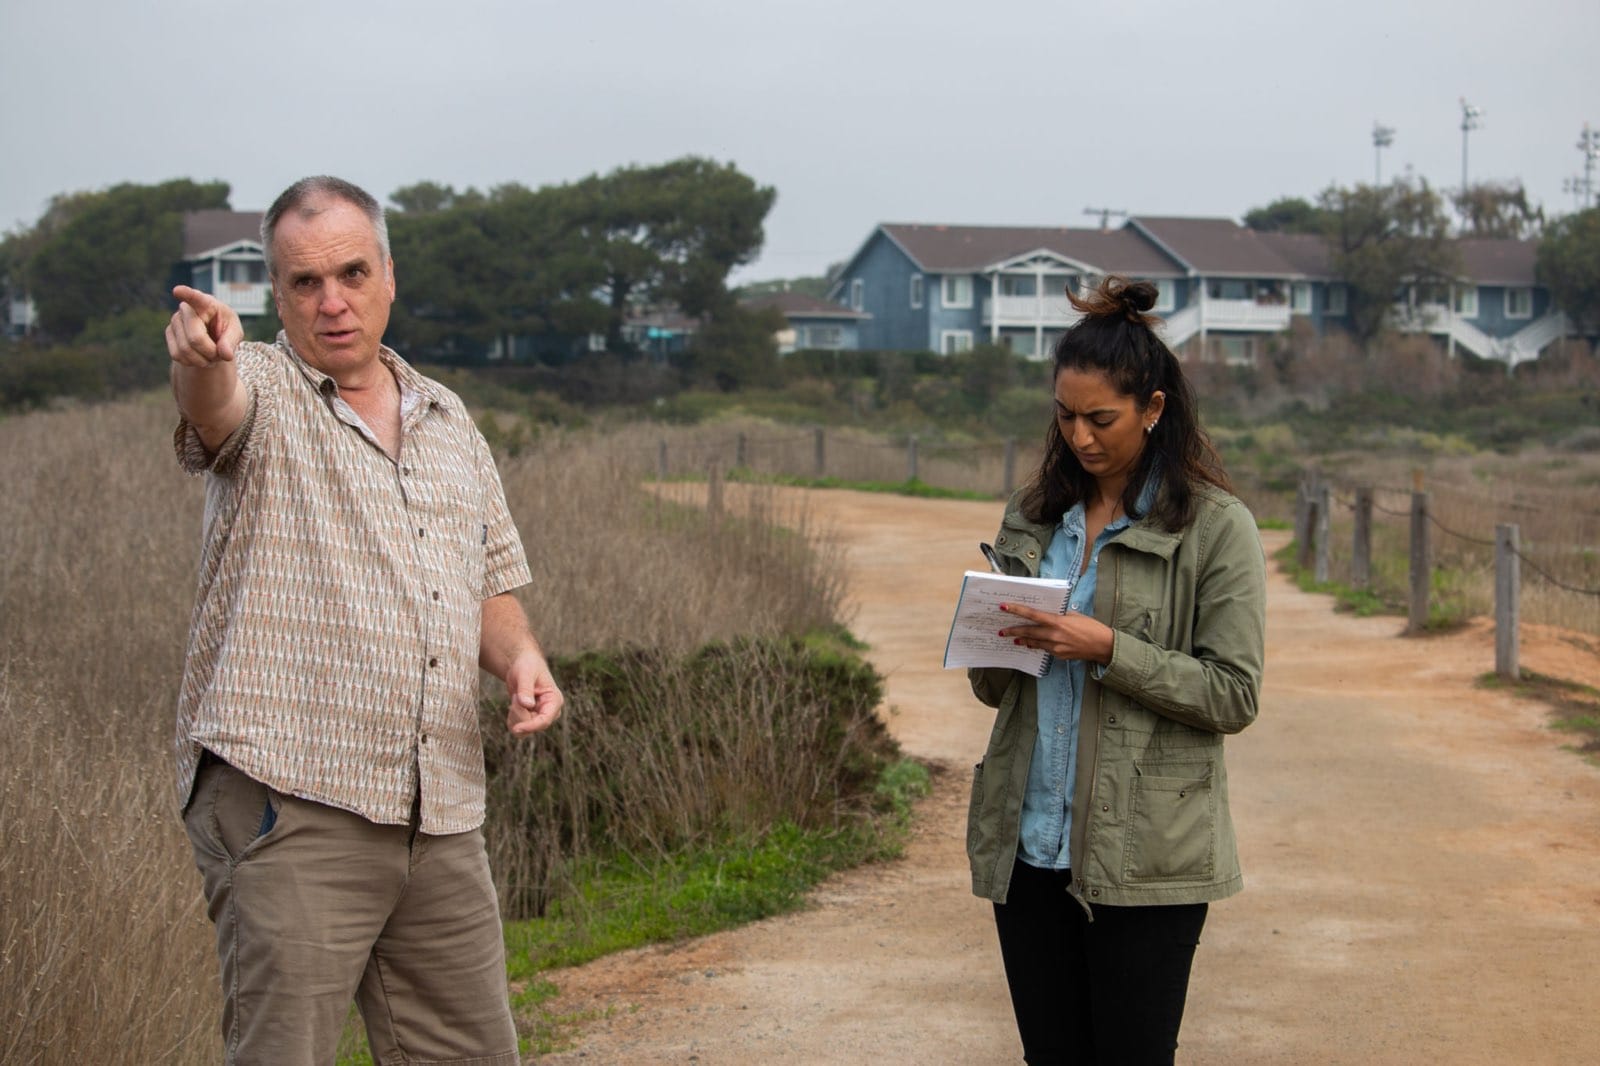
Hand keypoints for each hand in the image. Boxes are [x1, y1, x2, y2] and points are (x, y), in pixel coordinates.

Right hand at [167, 285, 243, 367]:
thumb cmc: (225, 328)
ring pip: (185, 350)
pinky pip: (177, 356)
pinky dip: (192, 362)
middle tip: (220, 354)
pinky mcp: (169, 334)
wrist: (211, 334)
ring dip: (202, 360)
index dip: (186, 294)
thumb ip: (231, 341)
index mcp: (206, 303)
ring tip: (211, 355)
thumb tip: (225, 354)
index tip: (178, 291)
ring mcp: (175, 321)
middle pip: (195, 339)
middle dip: (211, 352)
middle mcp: (186, 309)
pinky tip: (199, 356)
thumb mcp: (235, 332)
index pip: (195, 298)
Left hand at [504, 649, 563, 735]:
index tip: (516, 728)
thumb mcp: (525, 673)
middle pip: (533, 726)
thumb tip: (527, 705)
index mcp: (554, 700)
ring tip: (516, 697)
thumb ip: (525, 689)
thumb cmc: (527, 666)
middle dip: (519, 714)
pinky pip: (519, 729)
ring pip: (525, 730)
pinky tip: (514, 704)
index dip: (530, 726)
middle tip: (515, 695)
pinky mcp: (532, 719)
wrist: (523, 665)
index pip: (545, 720)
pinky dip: (512, 719)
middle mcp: (550, 711)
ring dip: (515, 716)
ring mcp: (541, 717)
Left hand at [998, 603, 1115, 664]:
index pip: (1032, 615)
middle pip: (1028, 632)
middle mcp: (1054, 635)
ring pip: (1034, 643)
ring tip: (1014, 639)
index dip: (1017, 610)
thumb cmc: (1091, 627)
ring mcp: (1056, 647)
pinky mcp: (1059, 655)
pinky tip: (1032, 644)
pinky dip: (1038, 646)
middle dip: (1013, 631)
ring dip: (1023, 640)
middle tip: (1002, 631)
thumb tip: (1047, 615)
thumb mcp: (1074, 616)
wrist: (1103, 646)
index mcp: (1057, 622)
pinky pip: (1044, 649)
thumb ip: (1059, 616)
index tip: (1004, 607)